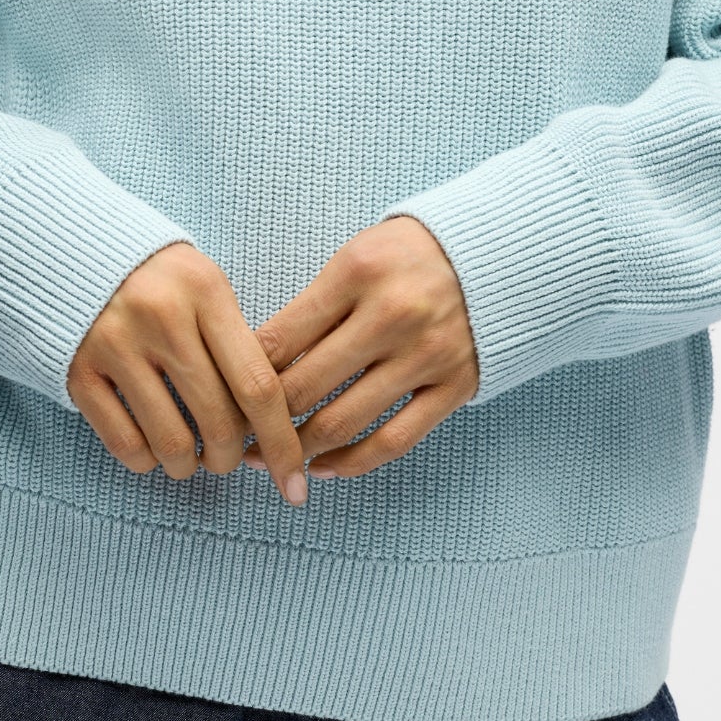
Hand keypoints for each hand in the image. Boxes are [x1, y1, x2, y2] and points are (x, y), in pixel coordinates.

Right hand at [67, 242, 307, 506]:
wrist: (77, 248)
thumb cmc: (163, 279)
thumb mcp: (208, 287)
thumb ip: (239, 344)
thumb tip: (269, 425)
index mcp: (206, 292)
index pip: (257, 384)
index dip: (281, 442)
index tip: (295, 482)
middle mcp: (161, 318)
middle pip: (218, 421)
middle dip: (231, 457)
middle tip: (228, 458)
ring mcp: (115, 345)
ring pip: (172, 442)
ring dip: (189, 465)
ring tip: (191, 457)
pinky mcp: (79, 371)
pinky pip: (125, 444)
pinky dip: (147, 461)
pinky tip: (153, 449)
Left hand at [246, 217, 477, 478]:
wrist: (501, 252)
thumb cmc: (410, 256)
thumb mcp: (356, 256)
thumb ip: (314, 306)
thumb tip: (255, 365)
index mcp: (357, 272)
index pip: (279, 339)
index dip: (240, 377)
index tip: (220, 398)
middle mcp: (391, 315)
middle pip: (304, 387)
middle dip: (260, 421)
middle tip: (234, 438)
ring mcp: (426, 355)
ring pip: (344, 421)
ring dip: (299, 449)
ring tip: (272, 458)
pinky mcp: (454, 386)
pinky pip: (395, 440)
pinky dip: (354, 462)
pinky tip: (326, 467)